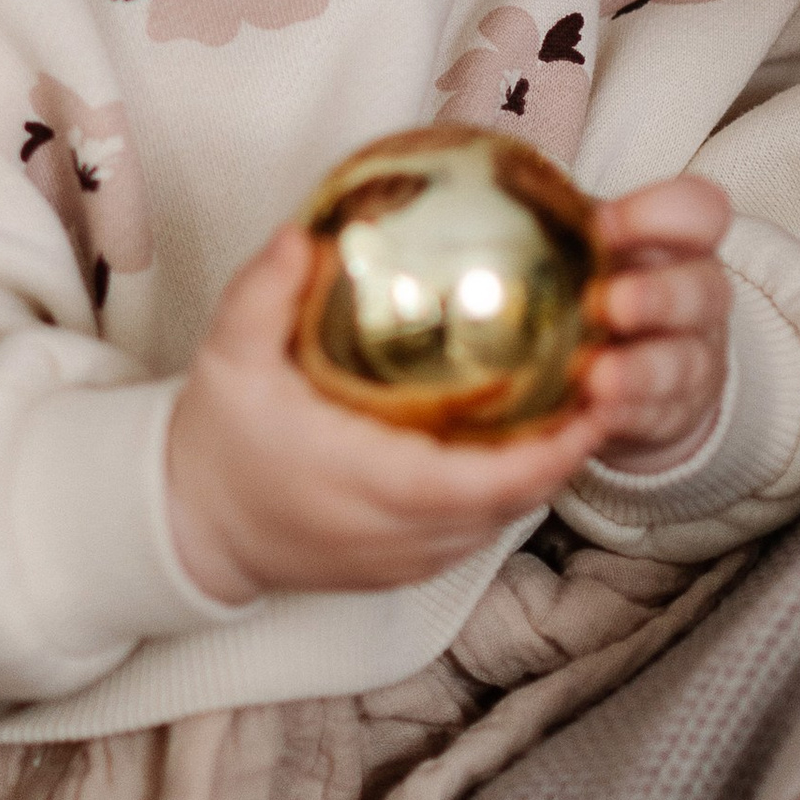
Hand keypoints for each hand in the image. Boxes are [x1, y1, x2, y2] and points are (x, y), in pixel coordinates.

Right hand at [165, 227, 610, 606]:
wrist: (190, 527)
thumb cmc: (216, 441)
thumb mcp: (227, 357)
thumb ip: (264, 294)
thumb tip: (305, 231)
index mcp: (364, 481)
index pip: (480, 482)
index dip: (549, 451)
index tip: (594, 397)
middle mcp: (395, 532)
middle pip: (510, 503)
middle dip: (566, 449)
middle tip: (608, 378)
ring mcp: (403, 557)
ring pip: (500, 521)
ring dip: (543, 471)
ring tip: (581, 400)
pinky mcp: (403, 567)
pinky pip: (475, 531)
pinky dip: (508, 490)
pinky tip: (524, 437)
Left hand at [580, 174, 733, 473]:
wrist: (637, 371)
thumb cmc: (598, 287)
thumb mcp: (589, 250)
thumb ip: (559, 227)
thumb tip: (479, 194)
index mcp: (679, 243)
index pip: (701, 210)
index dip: (663, 213)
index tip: (604, 227)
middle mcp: (698, 297)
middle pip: (703, 288)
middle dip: (658, 297)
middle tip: (609, 304)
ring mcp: (693, 358)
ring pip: (683, 360)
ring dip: (639, 369)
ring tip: (597, 377)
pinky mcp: (676, 412)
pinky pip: (658, 414)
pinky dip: (625, 415)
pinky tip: (593, 417)